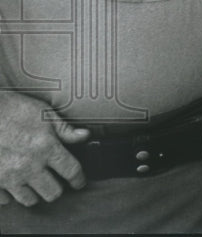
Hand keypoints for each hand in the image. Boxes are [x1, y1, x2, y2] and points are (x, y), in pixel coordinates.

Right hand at [0, 92, 89, 206]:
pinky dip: (11, 194)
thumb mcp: (44, 113)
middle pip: (52, 192)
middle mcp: (29, 166)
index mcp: (46, 148)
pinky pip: (6, 200)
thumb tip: (84, 136)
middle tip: (56, 181)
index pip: (71, 171)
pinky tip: (14, 183)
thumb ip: (65, 129)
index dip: (79, 179)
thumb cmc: (13, 109)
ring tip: (35, 183)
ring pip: (29, 200)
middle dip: (57, 188)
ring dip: (35, 193)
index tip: (79, 182)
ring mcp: (8, 177)